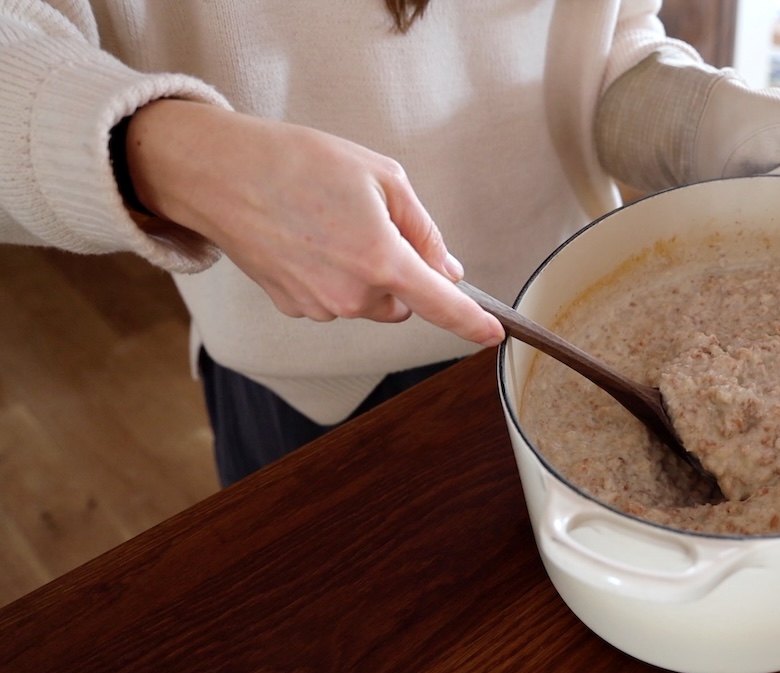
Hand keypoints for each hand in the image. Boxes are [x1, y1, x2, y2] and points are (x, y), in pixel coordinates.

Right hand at [124, 99, 502, 345]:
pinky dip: (332, 276)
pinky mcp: (293, 307)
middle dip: (400, 273)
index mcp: (381, 261)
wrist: (220, 173)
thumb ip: (422, 229)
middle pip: (402, 301)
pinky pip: (333, 299)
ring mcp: (319, 306)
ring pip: (368, 302)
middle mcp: (351, 295)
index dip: (472, 323)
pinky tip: (307, 238)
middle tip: (370, 223)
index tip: (491, 334)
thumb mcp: (382, 177)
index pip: (441, 305)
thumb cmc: (299, 163)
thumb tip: (446, 268)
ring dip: (365, 274)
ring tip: (330, 224)